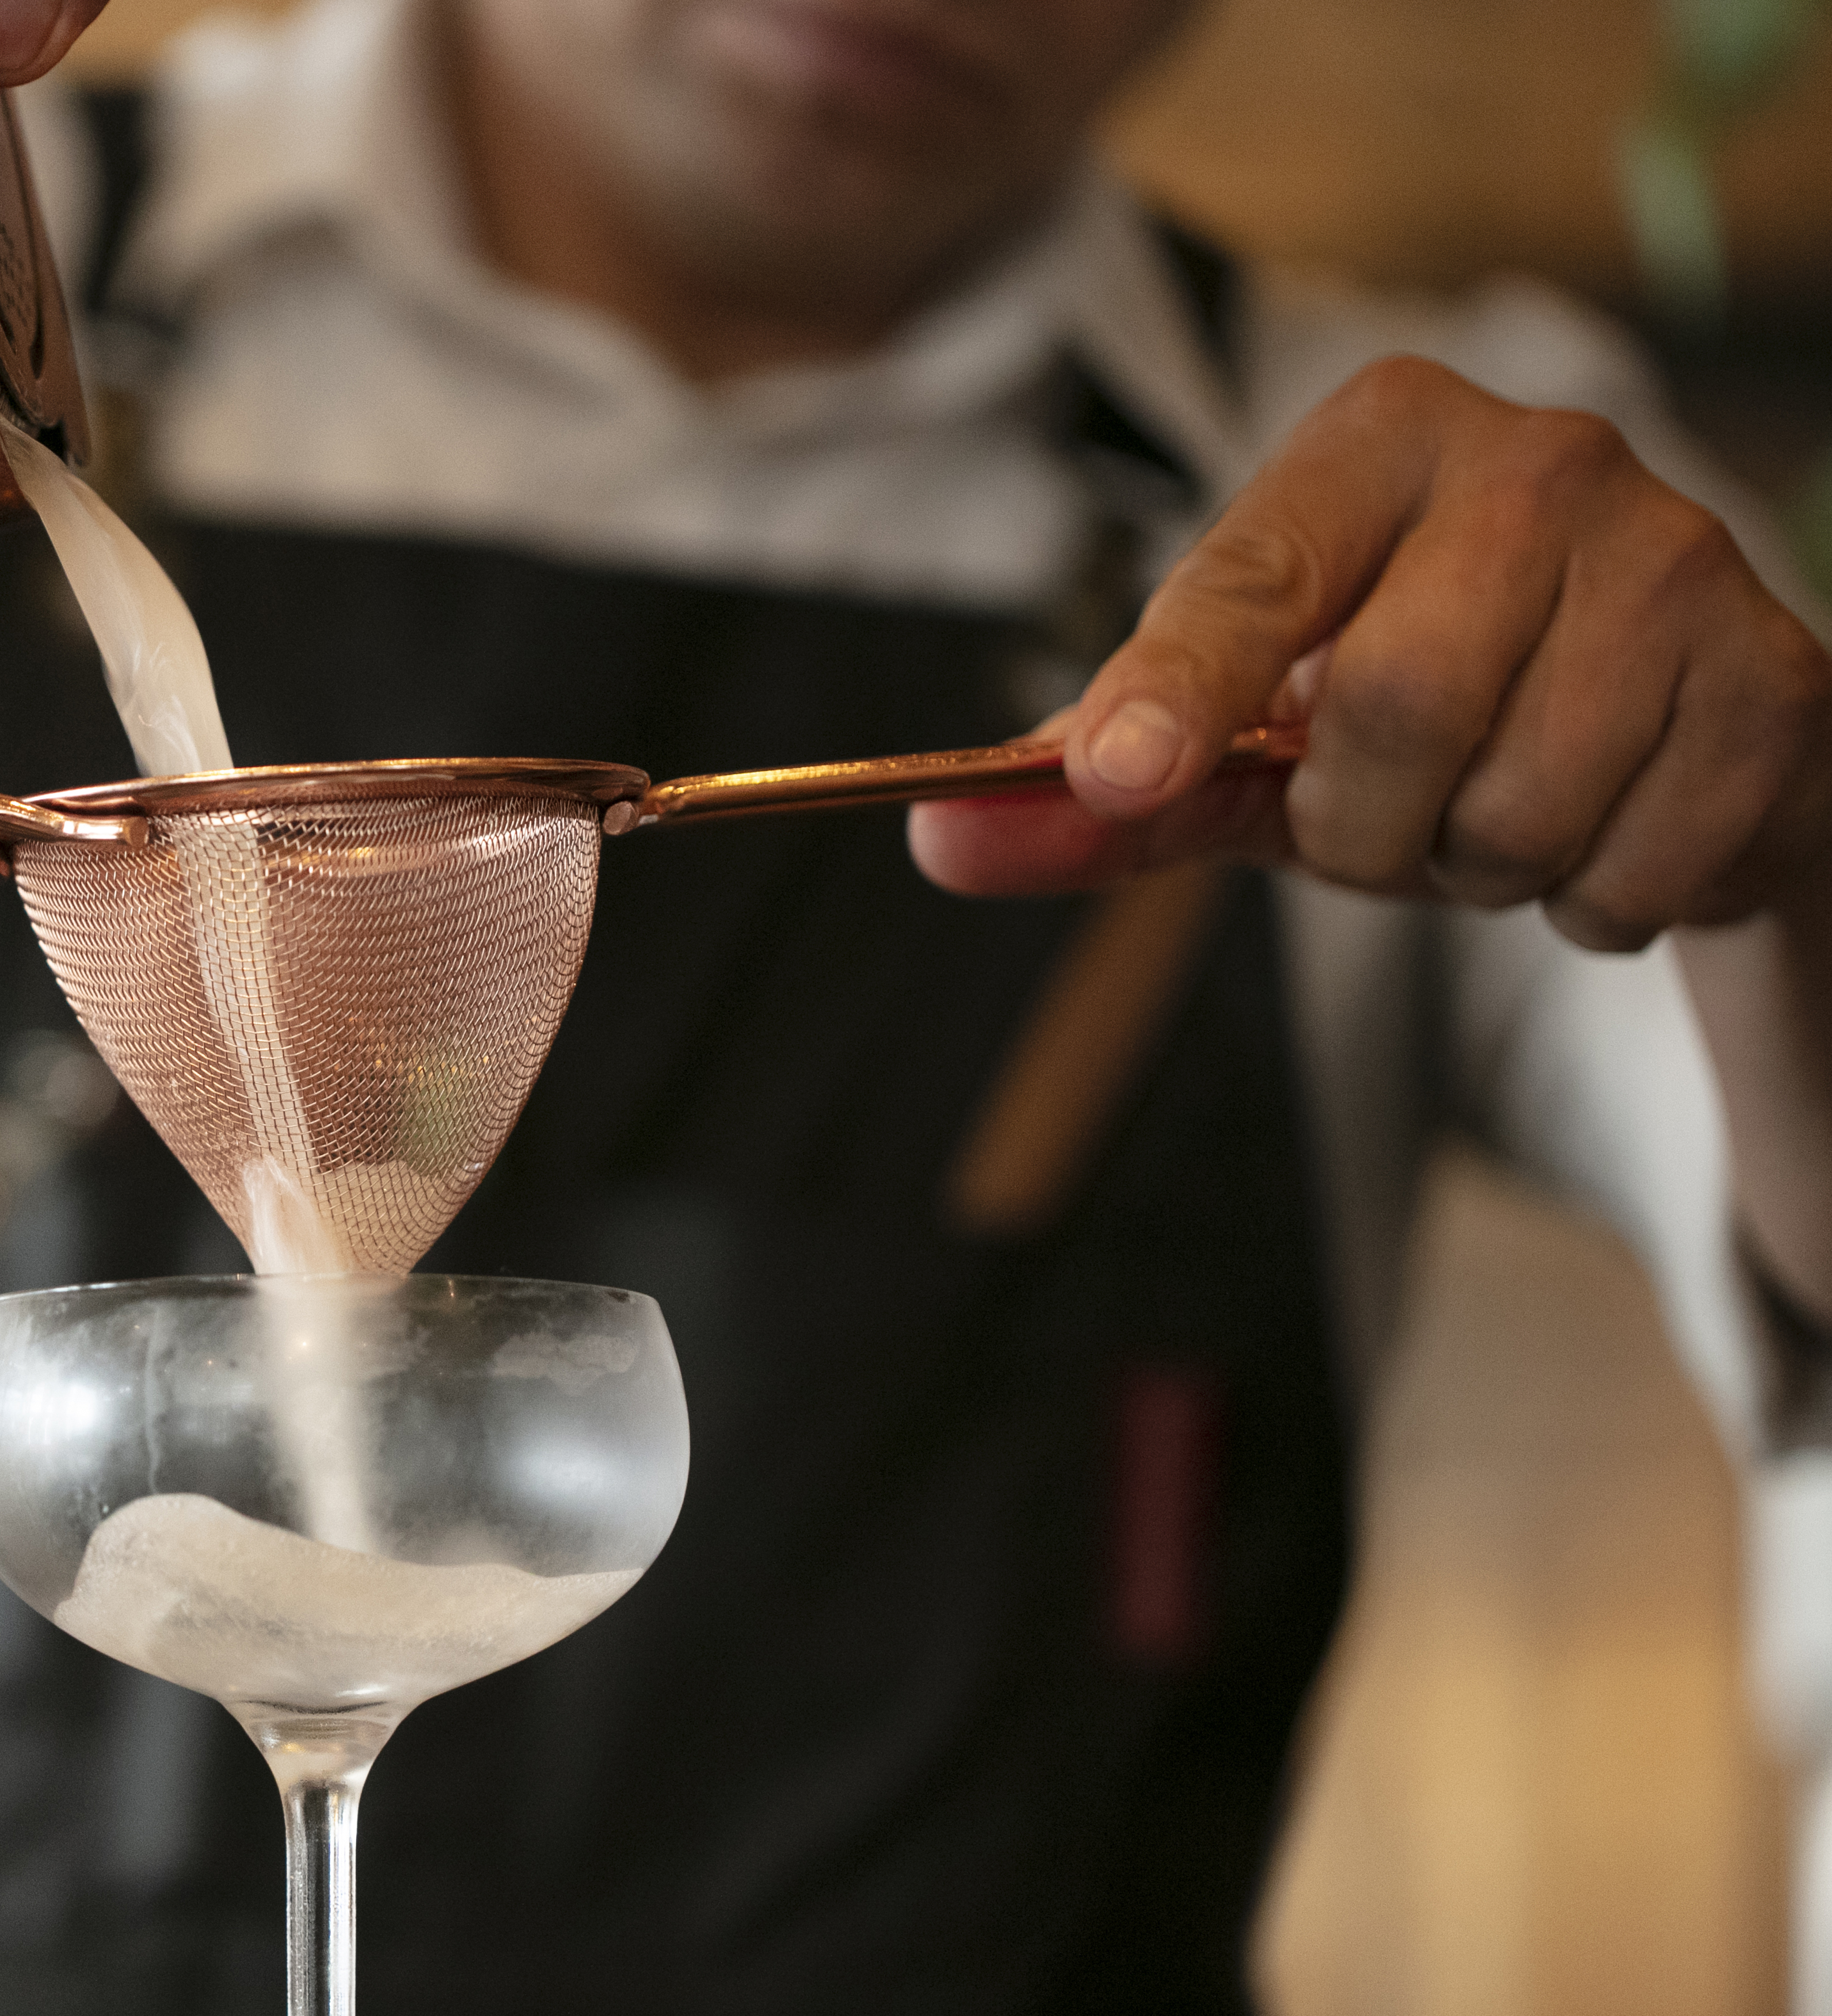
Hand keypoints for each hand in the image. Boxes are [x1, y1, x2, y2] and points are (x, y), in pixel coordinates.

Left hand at [913, 352, 1831, 1325]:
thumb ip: (1096, 792)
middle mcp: (1541, 458)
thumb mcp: (1241, 736)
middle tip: (1387, 819)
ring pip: (1516, 804)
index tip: (1121, 774)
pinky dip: (1590, 901)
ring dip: (1477, 869)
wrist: (1657, 732)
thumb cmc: (1418, 711)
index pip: (1251, 581)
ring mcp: (1680, 557)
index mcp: (1380, 441)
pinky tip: (1602, 828)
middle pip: (1391, 707)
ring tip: (1495, 811)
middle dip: (1362, 826)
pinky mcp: (1779, 678)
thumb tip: (940, 838)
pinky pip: (1631, 866)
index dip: (1178, 686)